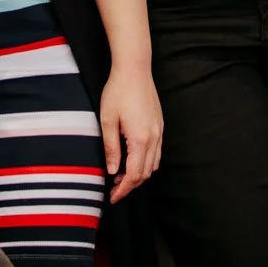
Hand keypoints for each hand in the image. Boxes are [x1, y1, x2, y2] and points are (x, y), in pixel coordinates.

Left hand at [99, 63, 162, 202]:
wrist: (135, 68)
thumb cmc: (117, 92)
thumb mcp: (107, 120)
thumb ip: (111, 148)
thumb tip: (113, 171)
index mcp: (140, 139)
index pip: (134, 174)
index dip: (123, 190)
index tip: (112, 197)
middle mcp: (153, 137)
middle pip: (145, 173)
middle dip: (130, 185)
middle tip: (113, 190)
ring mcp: (159, 131)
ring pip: (153, 164)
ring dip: (139, 174)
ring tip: (121, 177)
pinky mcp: (160, 125)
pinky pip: (157, 152)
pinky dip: (146, 162)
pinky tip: (133, 160)